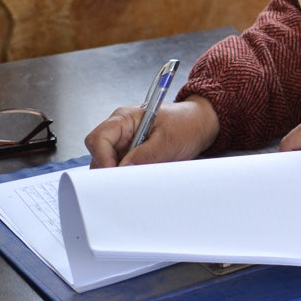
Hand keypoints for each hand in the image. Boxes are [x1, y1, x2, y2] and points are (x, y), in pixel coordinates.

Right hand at [84, 95, 219, 167]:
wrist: (201, 124)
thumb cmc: (187, 124)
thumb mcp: (168, 141)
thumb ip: (145, 155)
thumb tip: (123, 170)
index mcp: (124, 118)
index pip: (98, 139)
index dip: (102, 158)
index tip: (114, 174)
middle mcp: (120, 130)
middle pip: (99, 154)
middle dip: (109, 170)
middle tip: (125, 182)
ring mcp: (125, 143)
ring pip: (109, 165)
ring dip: (120, 174)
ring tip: (140, 177)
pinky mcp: (132, 154)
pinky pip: (122, 168)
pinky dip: (129, 176)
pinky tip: (142, 177)